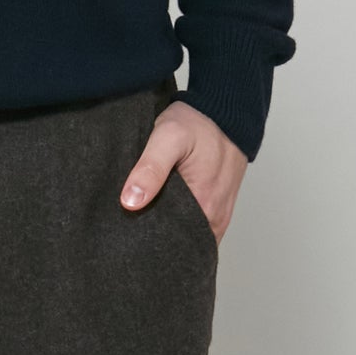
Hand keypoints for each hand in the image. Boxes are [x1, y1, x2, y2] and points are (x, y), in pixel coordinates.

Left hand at [120, 101, 247, 242]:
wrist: (227, 110)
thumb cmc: (199, 123)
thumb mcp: (168, 138)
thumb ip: (150, 169)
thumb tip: (130, 202)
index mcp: (205, 208)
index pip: (172, 244)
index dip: (148, 244)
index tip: (128, 238)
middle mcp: (215, 217)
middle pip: (180, 243)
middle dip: (156, 241)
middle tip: (130, 231)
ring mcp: (218, 214)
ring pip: (188, 236)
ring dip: (168, 231)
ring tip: (143, 222)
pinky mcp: (218, 206)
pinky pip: (196, 226)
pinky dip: (179, 223)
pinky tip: (162, 211)